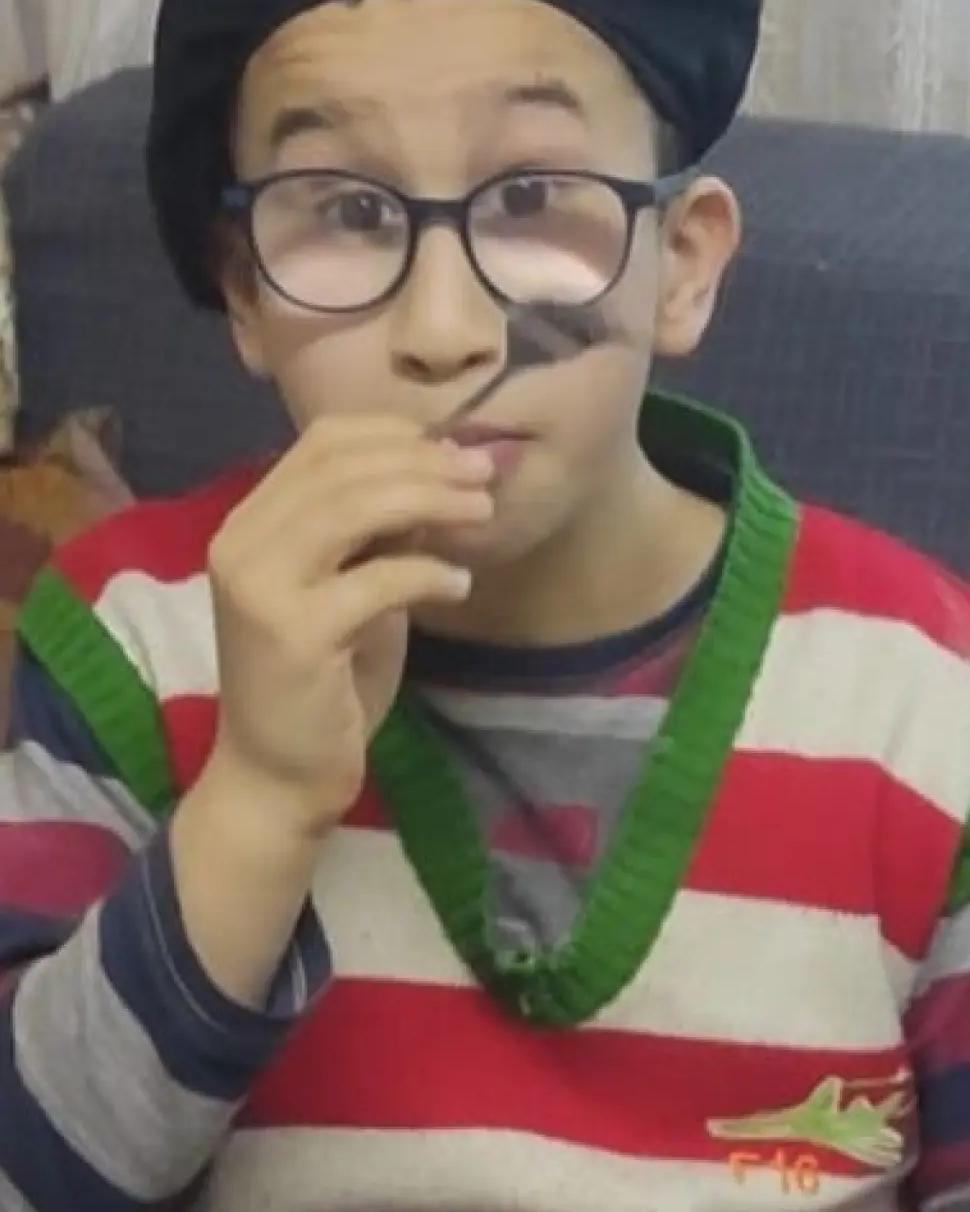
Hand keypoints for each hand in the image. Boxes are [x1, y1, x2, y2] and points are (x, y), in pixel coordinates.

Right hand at [205, 414, 493, 835]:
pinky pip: (376, 579)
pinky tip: (458, 584)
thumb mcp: (354, 595)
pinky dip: (427, 573)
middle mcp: (242, 544)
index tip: (456, 448)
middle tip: (485, 474)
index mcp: (250, 525)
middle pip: (341, 465)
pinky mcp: (293, 633)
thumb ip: (378, 538)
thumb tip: (438, 479)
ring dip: (430, 500)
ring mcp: (260, 586)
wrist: (277, 777)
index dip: (395, 434)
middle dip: (424, 462)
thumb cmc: (321, 688)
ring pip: (354, 507)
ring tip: (481, 513)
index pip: (321, 443)